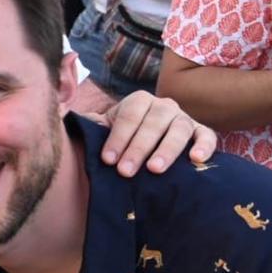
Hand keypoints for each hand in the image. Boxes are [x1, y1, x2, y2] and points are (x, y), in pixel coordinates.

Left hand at [87, 90, 216, 176]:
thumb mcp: (103, 127)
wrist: (148, 142)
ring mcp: (184, 118)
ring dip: (167, 149)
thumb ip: (87, 123)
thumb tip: (64, 120)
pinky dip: (205, 146)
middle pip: (152, 123)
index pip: (127, 117)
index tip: (107, 159)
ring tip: (155, 169)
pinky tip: (196, 160)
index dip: (117, 138)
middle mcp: (163, 106)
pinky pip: (207, 136)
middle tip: (126, 171)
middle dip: (137, 148)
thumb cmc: (121, 138)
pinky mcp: (202, 132)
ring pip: (179, 130)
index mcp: (138, 101)